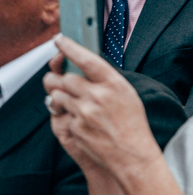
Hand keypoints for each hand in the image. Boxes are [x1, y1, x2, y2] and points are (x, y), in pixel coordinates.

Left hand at [42, 35, 159, 186]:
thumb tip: (83, 67)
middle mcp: (97, 96)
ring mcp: (84, 112)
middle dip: (62, 79)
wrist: (132, 154)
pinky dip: (67, 115)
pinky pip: (60, 114)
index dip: (69, 47)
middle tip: (65, 81)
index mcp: (114, 84)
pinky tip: (82, 121)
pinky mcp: (74, 127)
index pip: (86, 59)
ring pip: (57, 95)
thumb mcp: (127, 94)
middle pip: (65, 78)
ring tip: (75, 103)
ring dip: (61, 97)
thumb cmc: (133, 124)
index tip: (59, 40)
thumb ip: (106, 80)